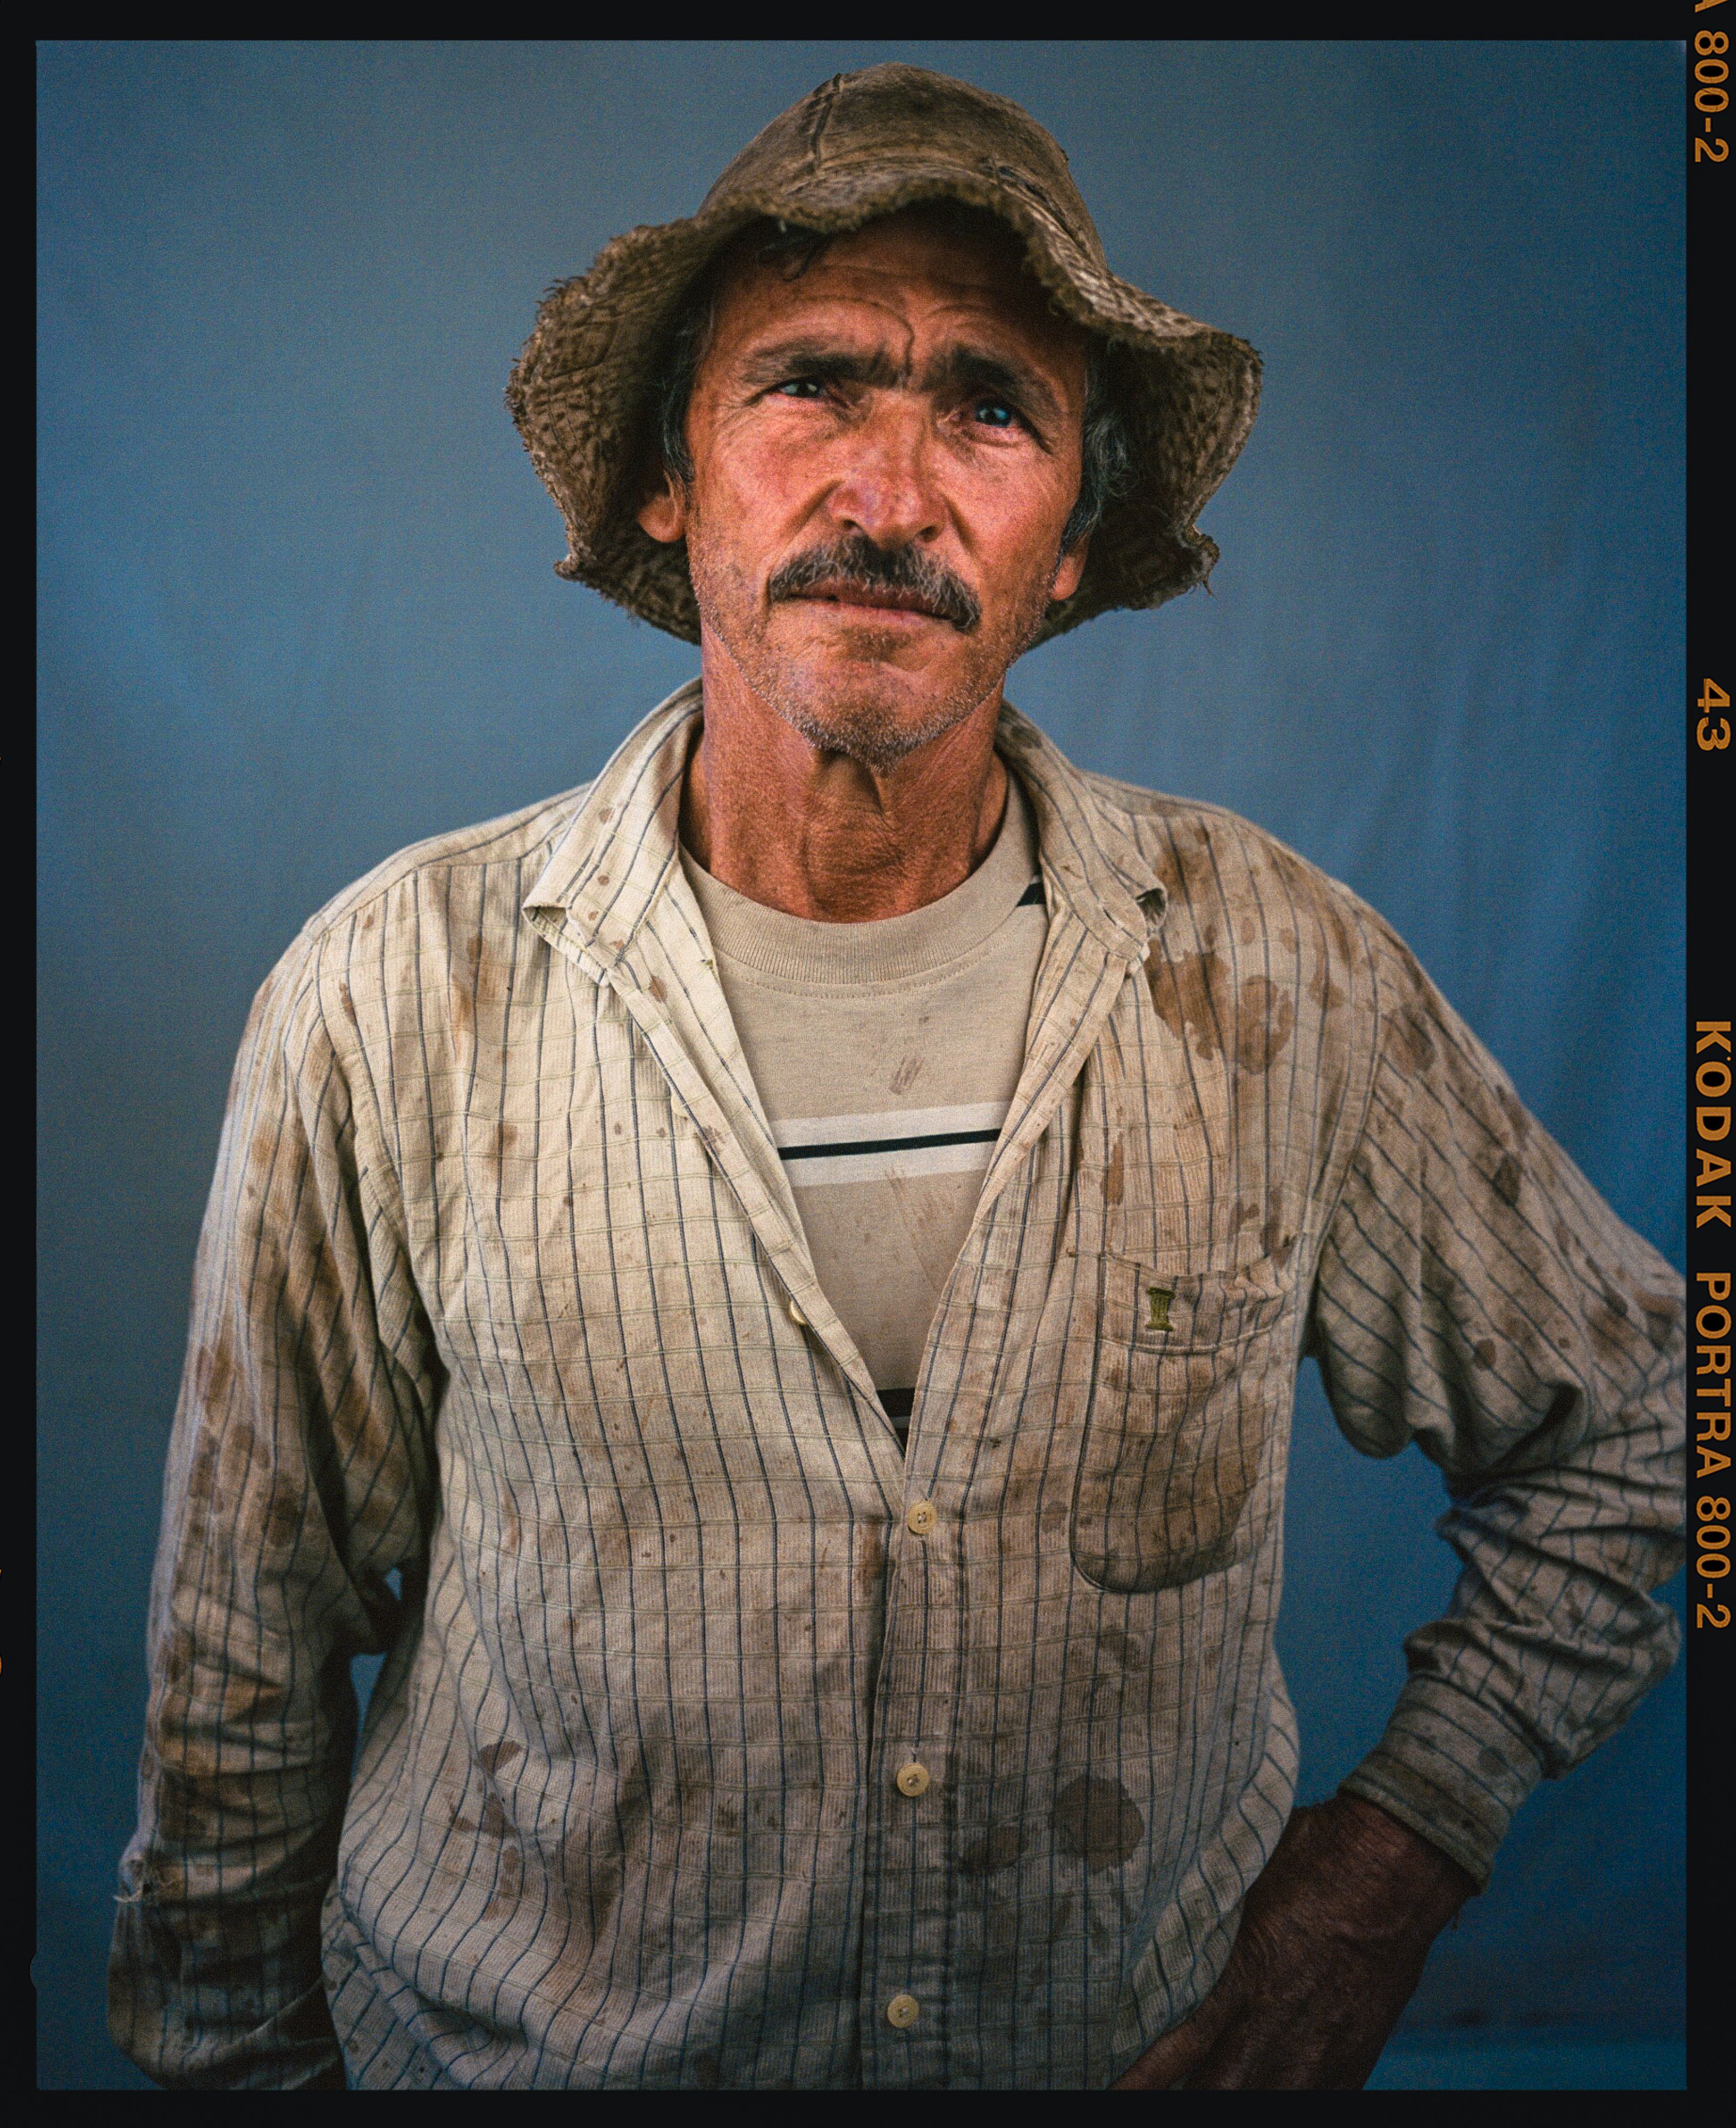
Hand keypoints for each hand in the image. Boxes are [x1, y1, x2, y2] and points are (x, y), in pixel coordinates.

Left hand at [1110, 1793, 1477, 2089]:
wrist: (1397, 1866)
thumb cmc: (1311, 1854)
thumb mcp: (1236, 1876)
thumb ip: (1197, 1916)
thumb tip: (1150, 1916)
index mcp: (1240, 1981)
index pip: (1170, 2055)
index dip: (1136, 2082)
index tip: (1108, 2088)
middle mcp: (1274, 2028)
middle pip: (1214, 2093)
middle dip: (1183, 2096)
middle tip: (1148, 2092)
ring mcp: (1318, 2053)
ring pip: (1260, 2102)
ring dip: (1229, 2096)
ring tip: (1209, 2088)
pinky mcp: (1351, 2061)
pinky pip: (1311, 2101)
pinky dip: (1280, 2096)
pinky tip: (1264, 2086)